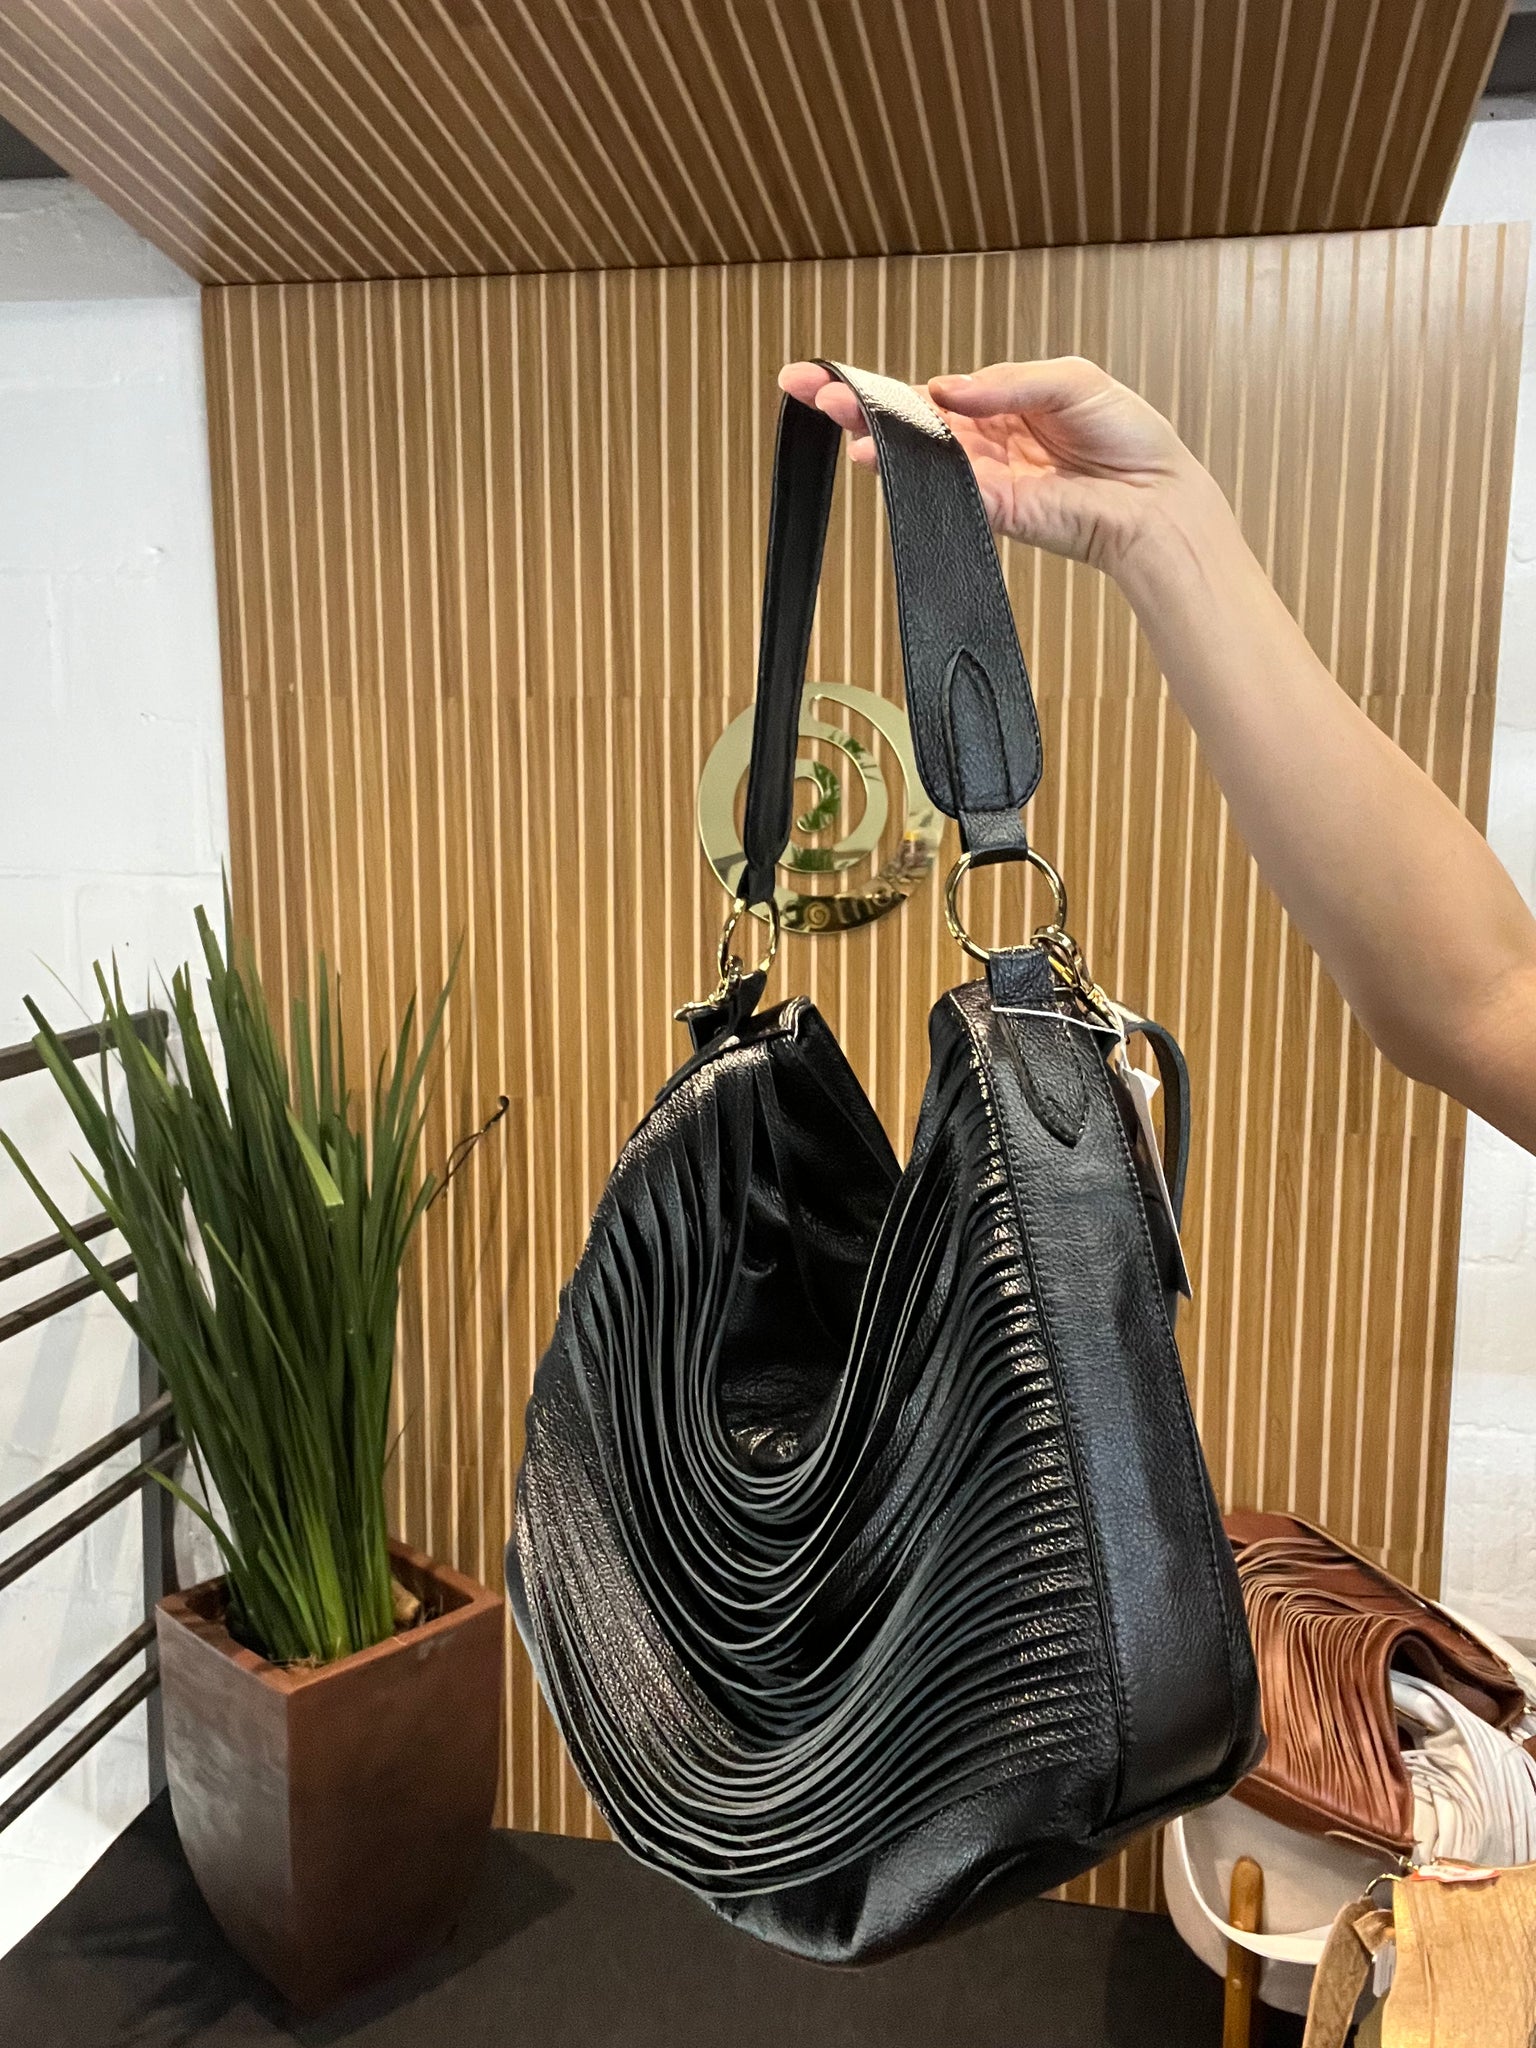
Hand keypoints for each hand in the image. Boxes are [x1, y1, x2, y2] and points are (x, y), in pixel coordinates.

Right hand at [777, 356, 1221, 578]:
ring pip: (916, 452)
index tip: (834, 373)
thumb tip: (948, 388)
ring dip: (873, 434)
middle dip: (856, 404)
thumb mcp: (1070, 379)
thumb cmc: (1127, 436)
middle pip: (907, 420)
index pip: (928, 391)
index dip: (883, 382)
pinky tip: (878, 455)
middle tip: (805, 388)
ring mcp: (983, 476)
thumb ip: (1006, 382)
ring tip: (833, 415)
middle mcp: (983, 441)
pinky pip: (946, 484)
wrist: (1156, 496)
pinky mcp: (993, 508)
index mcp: (997, 404)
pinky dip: (911, 468)